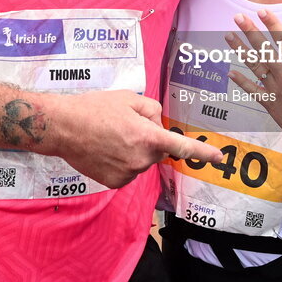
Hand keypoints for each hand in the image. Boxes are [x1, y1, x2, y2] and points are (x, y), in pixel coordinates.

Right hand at [53, 90, 221, 188]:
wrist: (62, 127)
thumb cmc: (95, 108)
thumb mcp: (129, 98)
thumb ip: (152, 109)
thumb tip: (157, 123)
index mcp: (148, 137)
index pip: (181, 147)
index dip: (202, 152)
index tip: (219, 157)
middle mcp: (140, 159)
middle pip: (157, 150)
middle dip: (148, 139)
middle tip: (125, 125)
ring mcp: (127, 173)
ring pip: (142, 161)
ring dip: (134, 151)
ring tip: (110, 136)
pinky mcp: (114, 183)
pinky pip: (128, 171)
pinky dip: (122, 161)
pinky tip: (105, 149)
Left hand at [226, 10, 281, 147]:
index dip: (272, 24)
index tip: (261, 12)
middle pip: (265, 49)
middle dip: (250, 32)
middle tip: (238, 17)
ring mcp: (275, 89)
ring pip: (255, 65)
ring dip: (240, 50)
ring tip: (229, 36)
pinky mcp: (269, 102)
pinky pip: (251, 89)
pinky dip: (241, 81)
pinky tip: (230, 71)